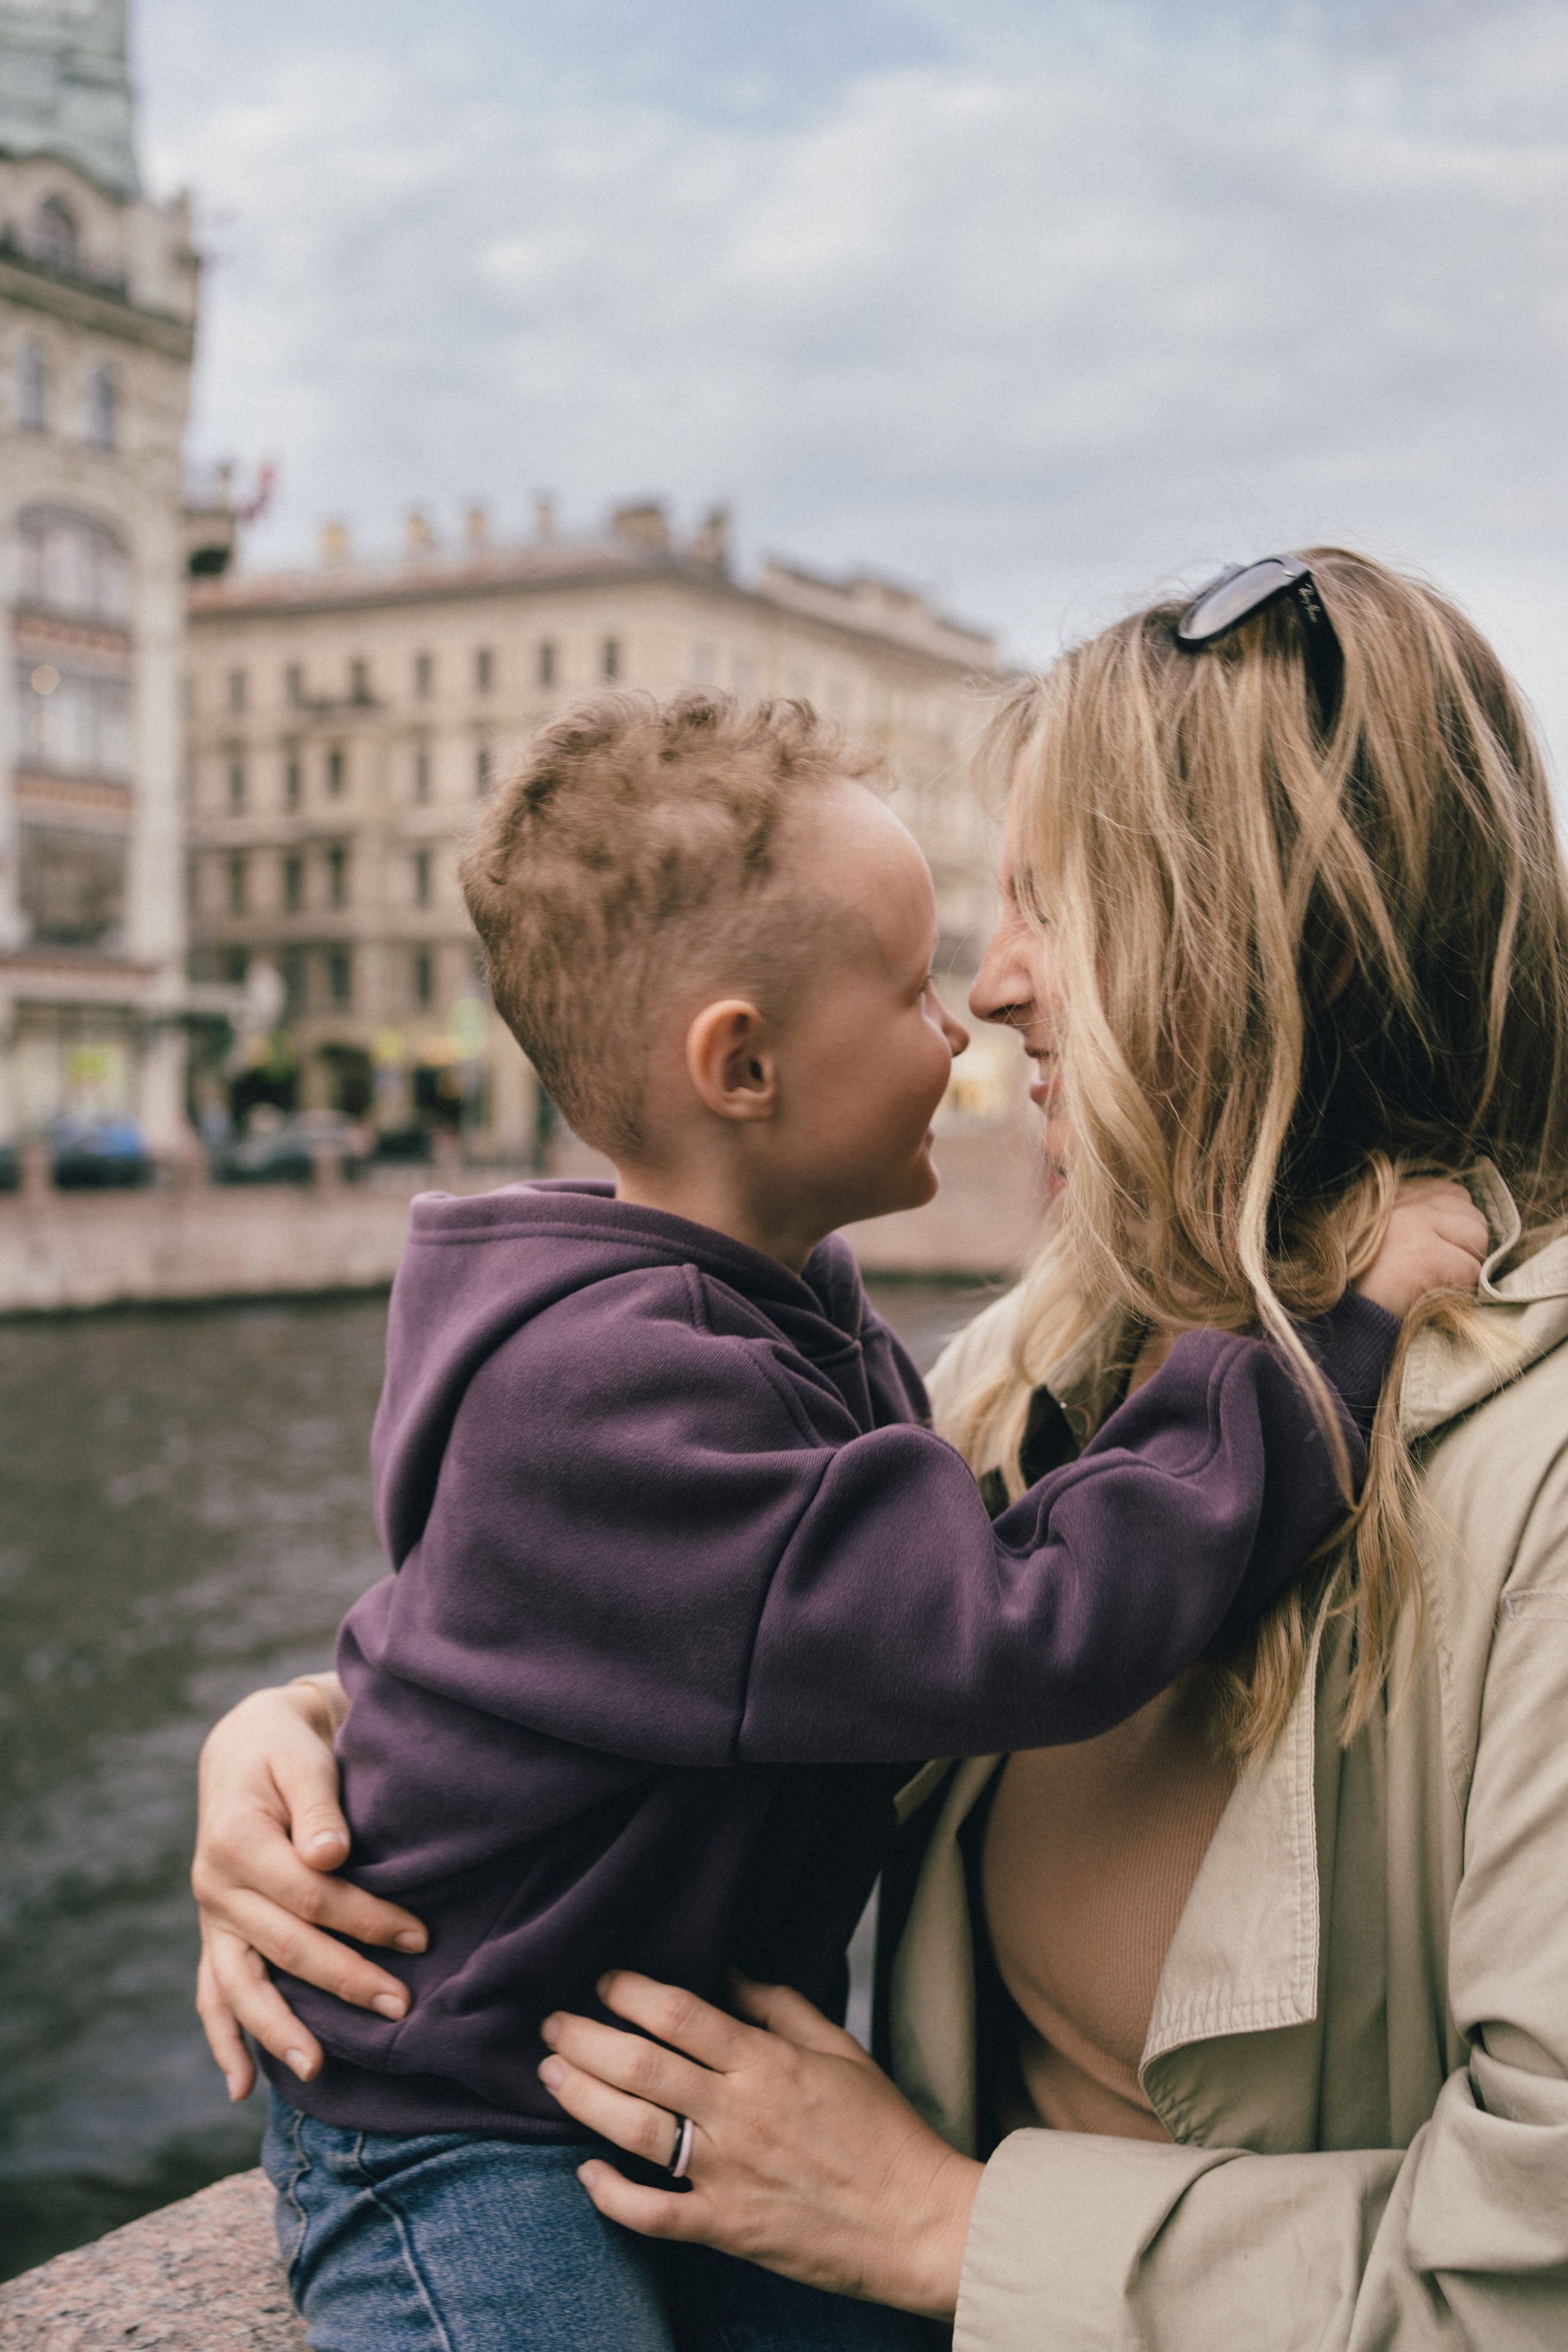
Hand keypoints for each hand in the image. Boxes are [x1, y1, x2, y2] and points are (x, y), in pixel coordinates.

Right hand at [191, 1675, 426, 2099]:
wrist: (246, 1747)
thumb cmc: (288, 1751)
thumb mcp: (303, 1758)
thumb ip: (317, 1806)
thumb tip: (331, 1855)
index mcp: (236, 1840)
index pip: (310, 1895)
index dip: (366, 1918)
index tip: (420, 1936)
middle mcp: (214, 1885)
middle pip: (284, 1945)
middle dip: (344, 1979)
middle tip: (399, 2007)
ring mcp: (212, 1916)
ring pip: (239, 1984)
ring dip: (278, 2029)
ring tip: (317, 2070)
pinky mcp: (218, 1932)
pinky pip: (213, 1992)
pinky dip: (224, 2039)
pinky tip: (242, 2087)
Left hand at [537, 1970, 981, 2320]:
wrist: (919, 2223)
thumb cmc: (885, 2131)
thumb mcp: (841, 2050)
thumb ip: (781, 2006)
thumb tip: (728, 1972)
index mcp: (768, 2064)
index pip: (681, 2014)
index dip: (631, 1991)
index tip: (601, 1979)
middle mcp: (739, 2113)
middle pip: (642, 2066)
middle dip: (585, 2038)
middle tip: (550, 2023)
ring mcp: (729, 2173)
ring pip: (635, 2130)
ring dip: (582, 2099)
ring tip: (550, 2074)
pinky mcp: (727, 2227)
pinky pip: (653, 2213)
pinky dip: (611, 2194)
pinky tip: (583, 2171)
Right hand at [1353, 1175, 1488, 1318]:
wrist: (1341, 1310)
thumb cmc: (1363, 1277)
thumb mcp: (1384, 1231)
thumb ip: (1419, 1216)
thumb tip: (1461, 1222)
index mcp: (1398, 1192)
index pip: (1457, 1195)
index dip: (1455, 1227)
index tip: (1438, 1248)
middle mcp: (1409, 1201)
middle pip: (1473, 1216)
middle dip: (1465, 1247)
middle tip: (1439, 1271)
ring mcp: (1418, 1224)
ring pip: (1477, 1238)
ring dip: (1465, 1266)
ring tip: (1437, 1282)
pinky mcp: (1428, 1254)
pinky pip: (1470, 1270)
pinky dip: (1460, 1289)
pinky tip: (1433, 1295)